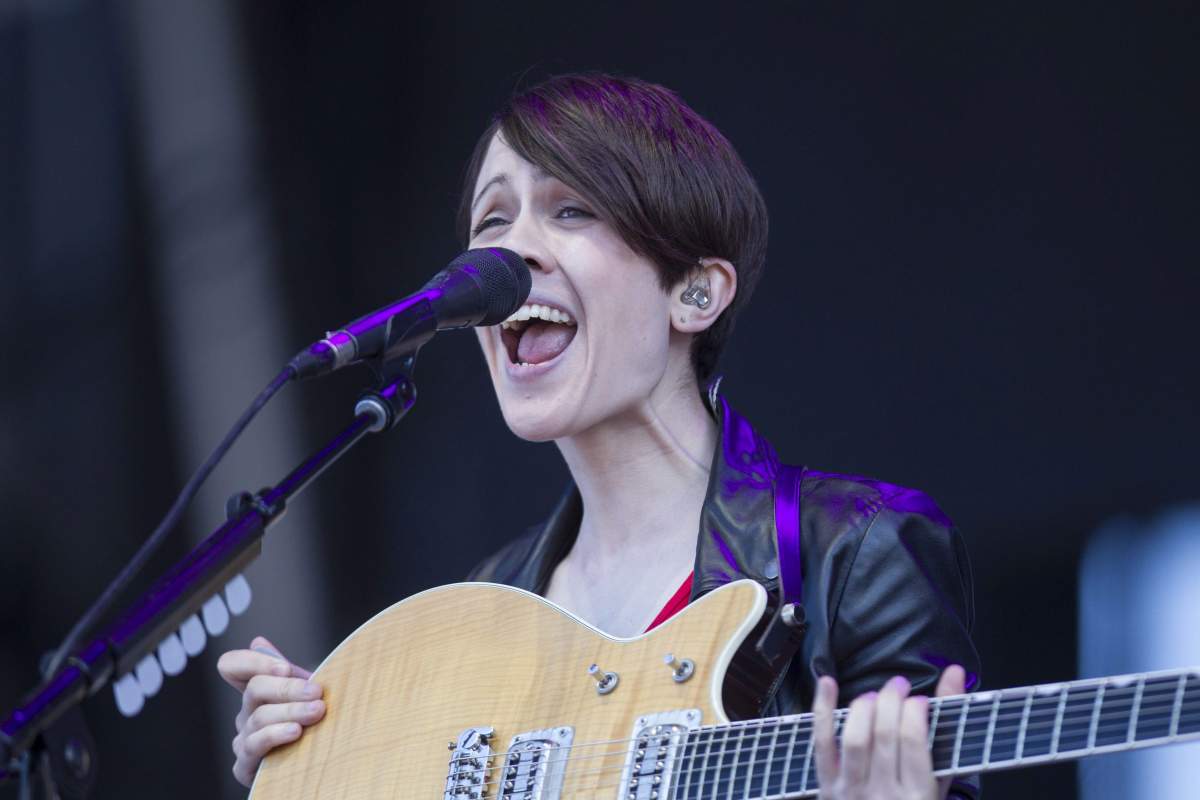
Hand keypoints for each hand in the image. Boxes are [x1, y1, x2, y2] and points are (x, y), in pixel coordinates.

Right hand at [216, 636, 325, 786]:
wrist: (320, 764)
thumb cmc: (314, 725)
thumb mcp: (305, 694)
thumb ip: (288, 672)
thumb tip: (258, 641)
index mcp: (258, 691)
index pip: (232, 666)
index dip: (252, 661)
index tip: (285, 667)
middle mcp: (245, 713)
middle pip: (254, 689)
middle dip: (287, 687)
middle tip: (316, 691)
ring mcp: (243, 739)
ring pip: (259, 717)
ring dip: (291, 710)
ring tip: (317, 711)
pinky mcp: (245, 766)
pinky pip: (255, 746)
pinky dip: (276, 735)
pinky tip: (296, 732)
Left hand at [812, 665, 965, 799]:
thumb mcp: (939, 781)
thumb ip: (947, 730)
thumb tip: (955, 673)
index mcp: (918, 797)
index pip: (913, 741)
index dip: (915, 711)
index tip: (920, 700)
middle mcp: (884, 795)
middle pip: (884, 734)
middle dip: (891, 699)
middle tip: (899, 686)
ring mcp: (852, 791)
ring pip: (855, 738)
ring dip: (864, 706)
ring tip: (875, 696)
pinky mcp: (826, 786)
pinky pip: (821, 743)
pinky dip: (822, 709)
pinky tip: (827, 683)